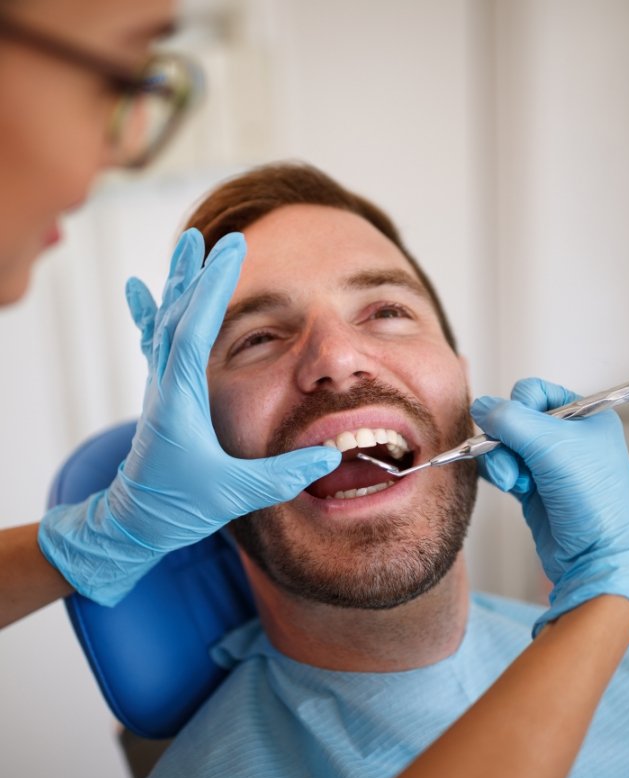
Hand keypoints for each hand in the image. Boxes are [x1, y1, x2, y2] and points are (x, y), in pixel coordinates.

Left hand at [40, 229, 340, 604]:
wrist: (133, 523)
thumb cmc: (178, 507)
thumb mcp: (234, 495)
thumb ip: (283, 475)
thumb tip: (331, 456)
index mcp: (180, 400)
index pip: (195, 329)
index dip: (214, 288)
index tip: (231, 249)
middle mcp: (165, 385)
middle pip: (177, 314)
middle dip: (198, 273)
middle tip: (214, 238)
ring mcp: (161, 388)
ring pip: (166, 322)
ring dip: (180, 283)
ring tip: (186, 246)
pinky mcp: (162, 395)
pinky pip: (156, 341)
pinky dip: (153, 310)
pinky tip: (140, 290)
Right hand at [470, 377, 628, 642]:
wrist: (597, 557)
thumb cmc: (592, 500)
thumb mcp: (551, 447)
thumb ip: (511, 420)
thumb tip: (480, 405)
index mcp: (586, 415)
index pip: (535, 392)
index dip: (519, 407)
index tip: (520, 430)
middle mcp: (568, 436)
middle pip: (514, 419)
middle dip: (506, 441)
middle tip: (516, 465)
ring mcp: (549, 462)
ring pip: (503, 444)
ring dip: (502, 462)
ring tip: (516, 484)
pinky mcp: (534, 486)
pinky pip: (502, 466)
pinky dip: (500, 474)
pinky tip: (512, 488)